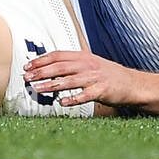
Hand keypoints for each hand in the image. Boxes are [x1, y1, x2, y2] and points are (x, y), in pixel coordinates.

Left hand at [23, 50, 143, 107]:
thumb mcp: (89, 63)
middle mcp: (87, 65)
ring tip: (37, 89)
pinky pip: (85, 95)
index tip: (28, 66)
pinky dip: (73, 98)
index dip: (41, 60)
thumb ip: (71, 63)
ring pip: (69, 81)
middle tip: (27, 77)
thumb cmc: (105, 74)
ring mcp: (95, 77)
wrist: (130, 83)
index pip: (57, 55)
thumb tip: (47, 66)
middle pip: (60, 67)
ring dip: (51, 85)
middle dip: (41, 72)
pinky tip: (61, 102)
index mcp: (82, 56)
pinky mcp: (102, 90)